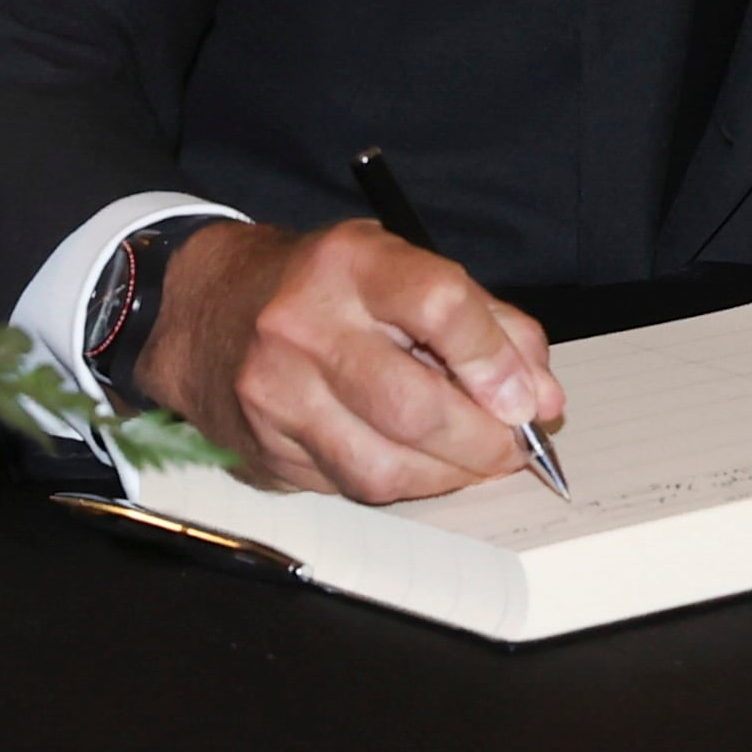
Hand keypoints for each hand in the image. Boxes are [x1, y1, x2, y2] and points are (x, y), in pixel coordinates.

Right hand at [135, 219, 565, 503]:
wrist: (209, 310)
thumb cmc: (328, 287)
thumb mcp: (407, 268)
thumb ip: (488, 324)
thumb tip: (542, 399)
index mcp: (351, 264)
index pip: (439, 306)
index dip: (496, 360)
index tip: (529, 399)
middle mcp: (303, 326)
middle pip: (413, 405)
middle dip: (482, 441)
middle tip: (515, 448)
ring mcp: (274, 395)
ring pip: (381, 467)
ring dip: (448, 477)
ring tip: (476, 463)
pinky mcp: (262, 450)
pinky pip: (349, 488)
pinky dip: (403, 486)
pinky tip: (423, 467)